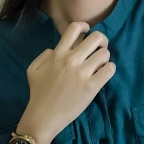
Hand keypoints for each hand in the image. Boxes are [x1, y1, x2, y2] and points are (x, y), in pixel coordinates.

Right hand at [23, 21, 115, 139]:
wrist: (43, 117)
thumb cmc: (38, 93)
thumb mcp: (33, 69)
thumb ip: (45, 55)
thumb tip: (56, 49)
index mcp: (58, 53)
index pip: (75, 28)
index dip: (85, 26)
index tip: (87, 31)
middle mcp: (72, 60)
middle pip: (96, 38)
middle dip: (101, 41)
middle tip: (100, 49)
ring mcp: (83, 73)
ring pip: (105, 54)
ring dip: (105, 57)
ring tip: (101, 65)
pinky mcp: (92, 86)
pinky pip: (110, 69)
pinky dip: (109, 69)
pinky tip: (104, 74)